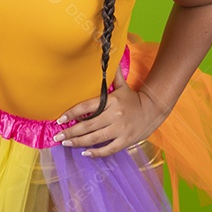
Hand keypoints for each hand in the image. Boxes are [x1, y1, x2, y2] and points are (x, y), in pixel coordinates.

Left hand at [52, 67, 168, 157]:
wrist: (154, 110)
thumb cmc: (133, 98)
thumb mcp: (122, 86)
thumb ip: (112, 75)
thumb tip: (107, 58)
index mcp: (112, 101)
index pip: (87, 107)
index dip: (72, 113)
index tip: (60, 119)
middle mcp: (115, 115)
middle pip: (88, 125)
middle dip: (71, 132)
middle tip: (58, 136)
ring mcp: (120, 130)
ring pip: (96, 138)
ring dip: (79, 142)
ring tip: (66, 143)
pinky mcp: (126, 141)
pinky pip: (109, 149)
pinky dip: (96, 153)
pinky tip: (85, 153)